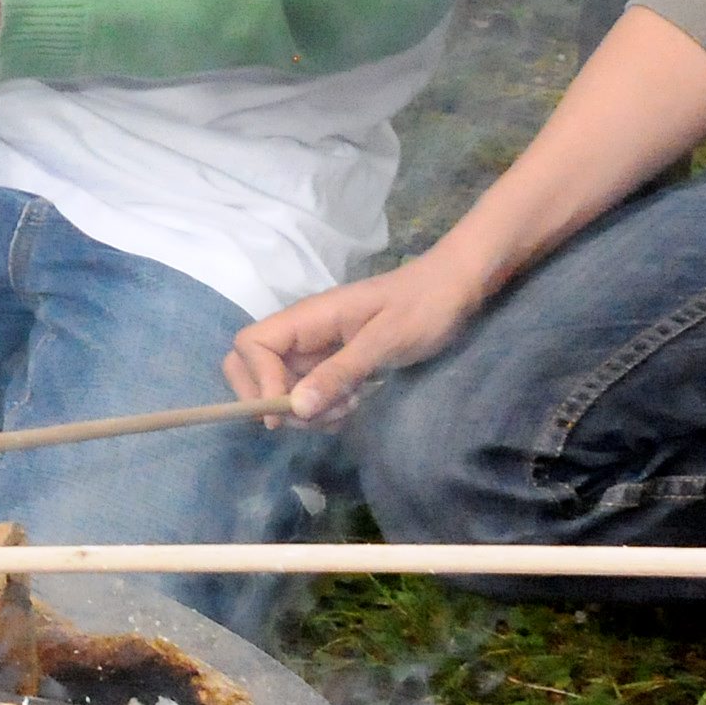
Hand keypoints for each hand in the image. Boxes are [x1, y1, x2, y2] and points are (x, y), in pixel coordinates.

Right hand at [229, 239, 496, 425]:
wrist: (455, 290)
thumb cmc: (423, 307)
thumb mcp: (385, 340)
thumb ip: (340, 372)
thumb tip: (294, 408)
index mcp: (308, 317)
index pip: (250, 346)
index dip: (258, 381)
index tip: (288, 411)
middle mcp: (303, 333)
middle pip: (252, 368)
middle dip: (274, 400)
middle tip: (315, 414)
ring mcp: (317, 350)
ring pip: (281, 388)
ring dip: (305, 410)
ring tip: (350, 407)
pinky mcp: (333, 364)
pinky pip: (309, 393)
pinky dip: (323, 409)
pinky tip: (355, 404)